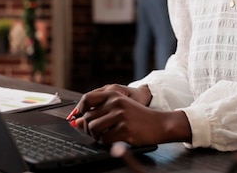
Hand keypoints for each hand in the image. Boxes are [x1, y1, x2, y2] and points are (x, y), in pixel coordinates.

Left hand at [66, 84, 190, 146]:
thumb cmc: (138, 117)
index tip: (79, 118)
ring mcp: (120, 116)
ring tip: (104, 136)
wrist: (159, 124)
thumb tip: (77, 122)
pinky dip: (106, 143)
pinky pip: (104, 139)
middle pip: (88, 117)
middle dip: (88, 128)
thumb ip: (99, 112)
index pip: (87, 99)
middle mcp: (116, 103)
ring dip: (96, 136)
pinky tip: (113, 140)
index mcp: (113, 94)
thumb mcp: (120, 108)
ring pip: (94, 129)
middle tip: (96, 132)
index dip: (79, 110)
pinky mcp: (125, 130)